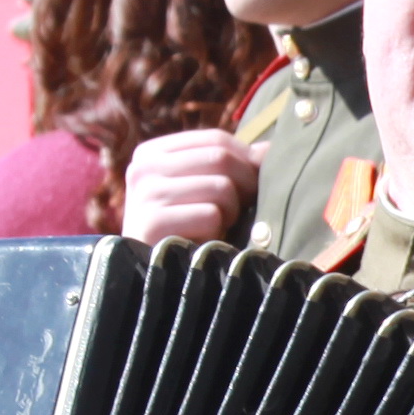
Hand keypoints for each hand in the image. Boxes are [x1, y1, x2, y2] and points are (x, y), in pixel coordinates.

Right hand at [119, 128, 258, 246]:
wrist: (153, 274)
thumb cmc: (185, 230)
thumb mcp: (202, 189)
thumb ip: (231, 165)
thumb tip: (270, 149)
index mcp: (152, 153)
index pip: (216, 139)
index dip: (246, 160)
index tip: (253, 185)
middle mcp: (143, 167)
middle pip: (220, 158)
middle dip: (244, 185)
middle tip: (240, 210)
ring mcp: (145, 194)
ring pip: (220, 186)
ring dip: (231, 211)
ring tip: (217, 226)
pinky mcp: (152, 223)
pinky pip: (210, 215)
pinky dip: (218, 230)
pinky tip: (204, 239)